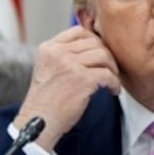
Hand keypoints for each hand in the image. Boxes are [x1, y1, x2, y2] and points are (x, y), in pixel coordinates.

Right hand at [12, 26, 120, 151]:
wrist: (39, 122)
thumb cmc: (47, 99)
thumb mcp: (49, 68)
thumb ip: (65, 54)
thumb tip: (95, 45)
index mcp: (48, 48)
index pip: (79, 32)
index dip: (95, 40)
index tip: (100, 53)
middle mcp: (58, 53)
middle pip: (95, 43)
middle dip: (107, 55)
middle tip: (110, 68)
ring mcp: (70, 65)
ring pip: (104, 55)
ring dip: (112, 68)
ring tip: (111, 79)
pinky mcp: (82, 79)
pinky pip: (108, 74)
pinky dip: (115, 83)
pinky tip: (112, 91)